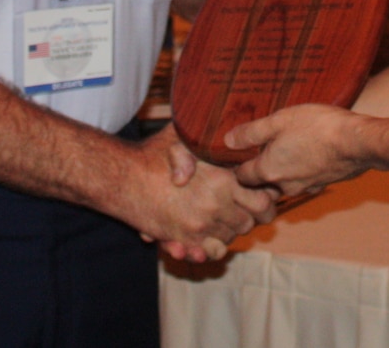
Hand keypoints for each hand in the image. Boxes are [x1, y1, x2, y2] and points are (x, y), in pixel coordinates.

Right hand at [129, 128, 276, 261]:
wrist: (122, 179)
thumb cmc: (152, 153)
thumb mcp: (183, 138)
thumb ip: (204, 145)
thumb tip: (221, 159)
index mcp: (222, 180)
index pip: (261, 201)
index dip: (266, 200)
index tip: (263, 194)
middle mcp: (214, 206)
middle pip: (249, 223)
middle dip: (250, 218)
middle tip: (248, 209)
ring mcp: (199, 226)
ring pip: (230, 238)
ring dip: (231, 231)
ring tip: (228, 218)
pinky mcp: (182, 239)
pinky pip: (209, 251)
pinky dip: (213, 247)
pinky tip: (211, 234)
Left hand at [226, 104, 368, 198]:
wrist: (358, 142)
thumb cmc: (318, 127)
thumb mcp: (279, 120)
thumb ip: (251, 132)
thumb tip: (227, 141)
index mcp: (268, 170)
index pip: (241, 177)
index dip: (235, 167)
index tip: (234, 157)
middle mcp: (284, 185)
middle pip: (262, 184)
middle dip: (258, 172)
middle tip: (259, 151)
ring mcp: (305, 187)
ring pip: (284, 183)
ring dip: (281, 171)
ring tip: (285, 149)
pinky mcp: (323, 184)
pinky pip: (304, 180)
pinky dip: (302, 171)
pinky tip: (308, 153)